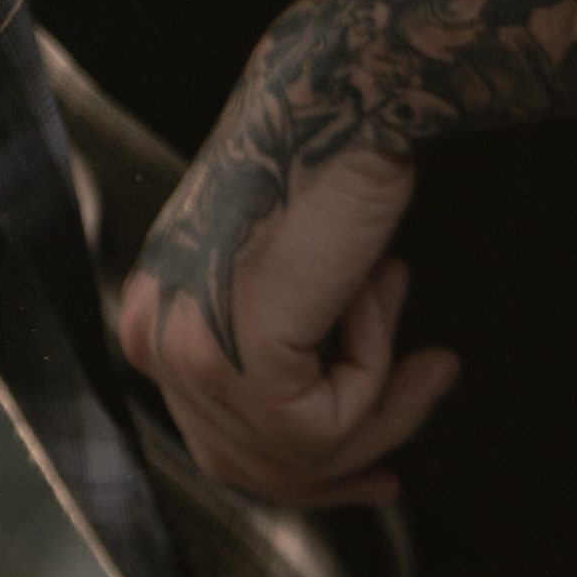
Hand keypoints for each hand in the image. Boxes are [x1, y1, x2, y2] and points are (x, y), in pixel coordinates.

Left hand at [115, 10, 458, 506]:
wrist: (340, 100)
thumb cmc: (328, 170)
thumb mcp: (286, 276)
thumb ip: (280, 347)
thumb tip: (327, 433)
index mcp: (153, 318)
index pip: (218, 444)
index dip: (302, 477)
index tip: (376, 472)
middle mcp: (152, 339)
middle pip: (248, 466)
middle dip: (341, 468)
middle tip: (401, 464)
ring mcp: (187, 352)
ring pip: (298, 455)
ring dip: (378, 409)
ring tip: (424, 354)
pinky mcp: (238, 359)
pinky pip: (327, 424)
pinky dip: (375, 372)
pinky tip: (378, 292)